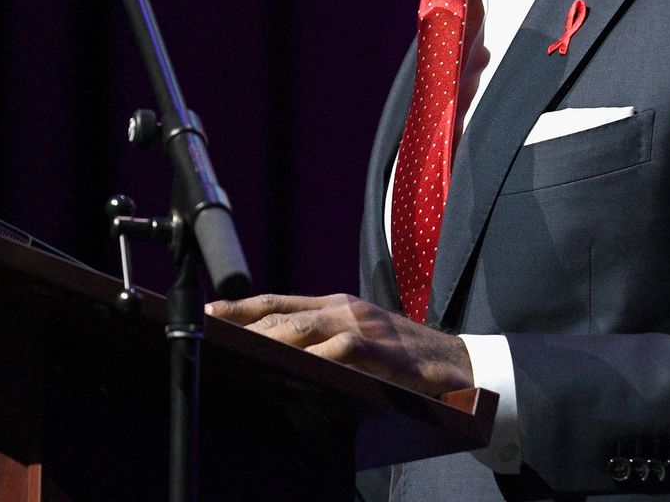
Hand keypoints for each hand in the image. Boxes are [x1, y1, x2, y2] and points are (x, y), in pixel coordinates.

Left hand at [206, 293, 472, 396]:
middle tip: (211, 338)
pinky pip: (345, 351)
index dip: (242, 307)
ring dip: (270, 342)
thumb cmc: (404, 358)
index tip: (208, 313)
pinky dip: (318, 358)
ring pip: (307, 330)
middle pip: (284, 317)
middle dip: (245, 327)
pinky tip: (295, 368)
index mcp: (338, 305)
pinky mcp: (385, 352)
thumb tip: (278, 357)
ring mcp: (366, 327)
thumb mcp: (360, 340)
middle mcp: (347, 309)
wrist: (460, 364)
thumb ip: (323, 341)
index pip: (279, 301)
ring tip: (239, 352)